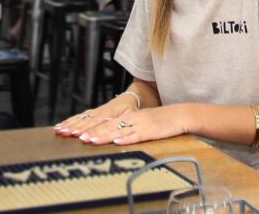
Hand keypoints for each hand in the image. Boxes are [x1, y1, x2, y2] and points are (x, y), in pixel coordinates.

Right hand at [54, 92, 136, 137]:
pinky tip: (62, 125)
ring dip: (70, 124)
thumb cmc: (134, 108)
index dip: (91, 130)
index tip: (82, 136)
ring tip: (59, 130)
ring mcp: (96, 111)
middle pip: (87, 120)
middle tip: (65, 133)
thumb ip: (124, 123)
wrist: (134, 95)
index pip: (99, 123)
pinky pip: (81, 115)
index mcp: (111, 113)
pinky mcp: (94, 112)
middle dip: (75, 127)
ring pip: (81, 117)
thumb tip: (118, 132)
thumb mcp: (132, 115)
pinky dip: (71, 120)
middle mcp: (101, 112)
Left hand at [74, 105, 188, 145]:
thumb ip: (128, 128)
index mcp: (129, 117)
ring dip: (104, 136)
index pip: (107, 123)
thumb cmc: (161, 121)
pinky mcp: (150, 132)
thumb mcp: (142, 121)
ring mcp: (140, 125)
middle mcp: (132, 119)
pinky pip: (136, 136)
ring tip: (91, 141)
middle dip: (93, 133)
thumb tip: (114, 136)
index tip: (78, 133)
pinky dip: (126, 139)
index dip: (92, 128)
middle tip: (78, 138)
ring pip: (119, 131)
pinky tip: (117, 142)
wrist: (180, 115)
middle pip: (109, 127)